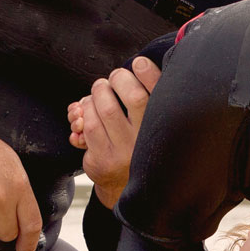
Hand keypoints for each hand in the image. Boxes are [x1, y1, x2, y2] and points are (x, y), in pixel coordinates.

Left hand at [66, 56, 160, 207]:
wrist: (125, 187)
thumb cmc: (138, 146)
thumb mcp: (151, 126)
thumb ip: (151, 99)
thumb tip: (139, 64)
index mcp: (164, 127)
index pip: (161, 94)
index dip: (149, 73)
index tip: (138, 63)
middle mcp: (148, 141)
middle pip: (134, 97)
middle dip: (118, 79)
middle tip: (113, 78)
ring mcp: (125, 152)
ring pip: (106, 109)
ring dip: (97, 94)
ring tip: (99, 91)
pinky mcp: (104, 160)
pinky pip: (89, 127)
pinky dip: (85, 112)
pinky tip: (88, 110)